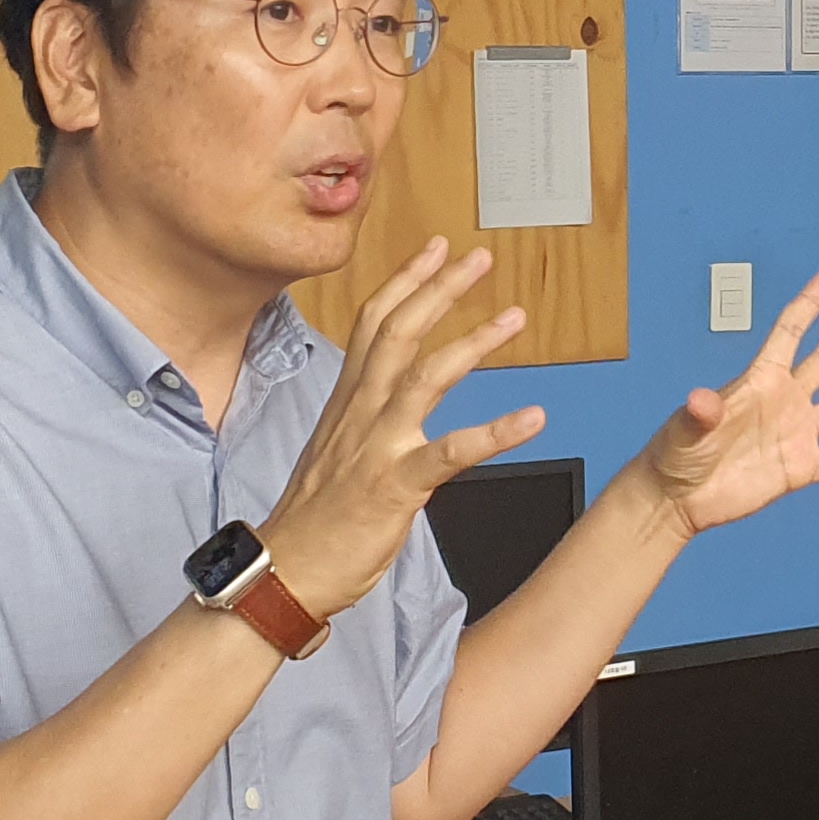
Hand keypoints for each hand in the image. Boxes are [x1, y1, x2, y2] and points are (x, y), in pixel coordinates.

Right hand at [261, 240, 544, 617]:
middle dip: (439, 289)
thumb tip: (387, 392)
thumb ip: (363, 414)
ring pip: (425, 377)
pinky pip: (451, 452)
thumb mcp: (334, 448)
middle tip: (479, 257)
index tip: (436, 248)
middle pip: (399, 332)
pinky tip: (533, 418)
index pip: (374, 323)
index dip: (406, 281)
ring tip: (514, 318)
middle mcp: (361, 413)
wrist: (285, 571)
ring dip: (473, 343)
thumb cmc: (314, 517)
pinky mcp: (395, 485)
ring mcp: (377, 446)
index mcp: (348, 402)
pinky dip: (495, 432)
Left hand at [641, 270, 818, 539]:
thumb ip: (699, 413)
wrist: (679, 498)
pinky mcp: (800, 469)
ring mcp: (795, 434)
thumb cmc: (675, 455)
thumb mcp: (685, 429)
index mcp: (760, 381)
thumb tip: (700, 399)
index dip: (809, 304)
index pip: (789, 333)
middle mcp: (784, 401)